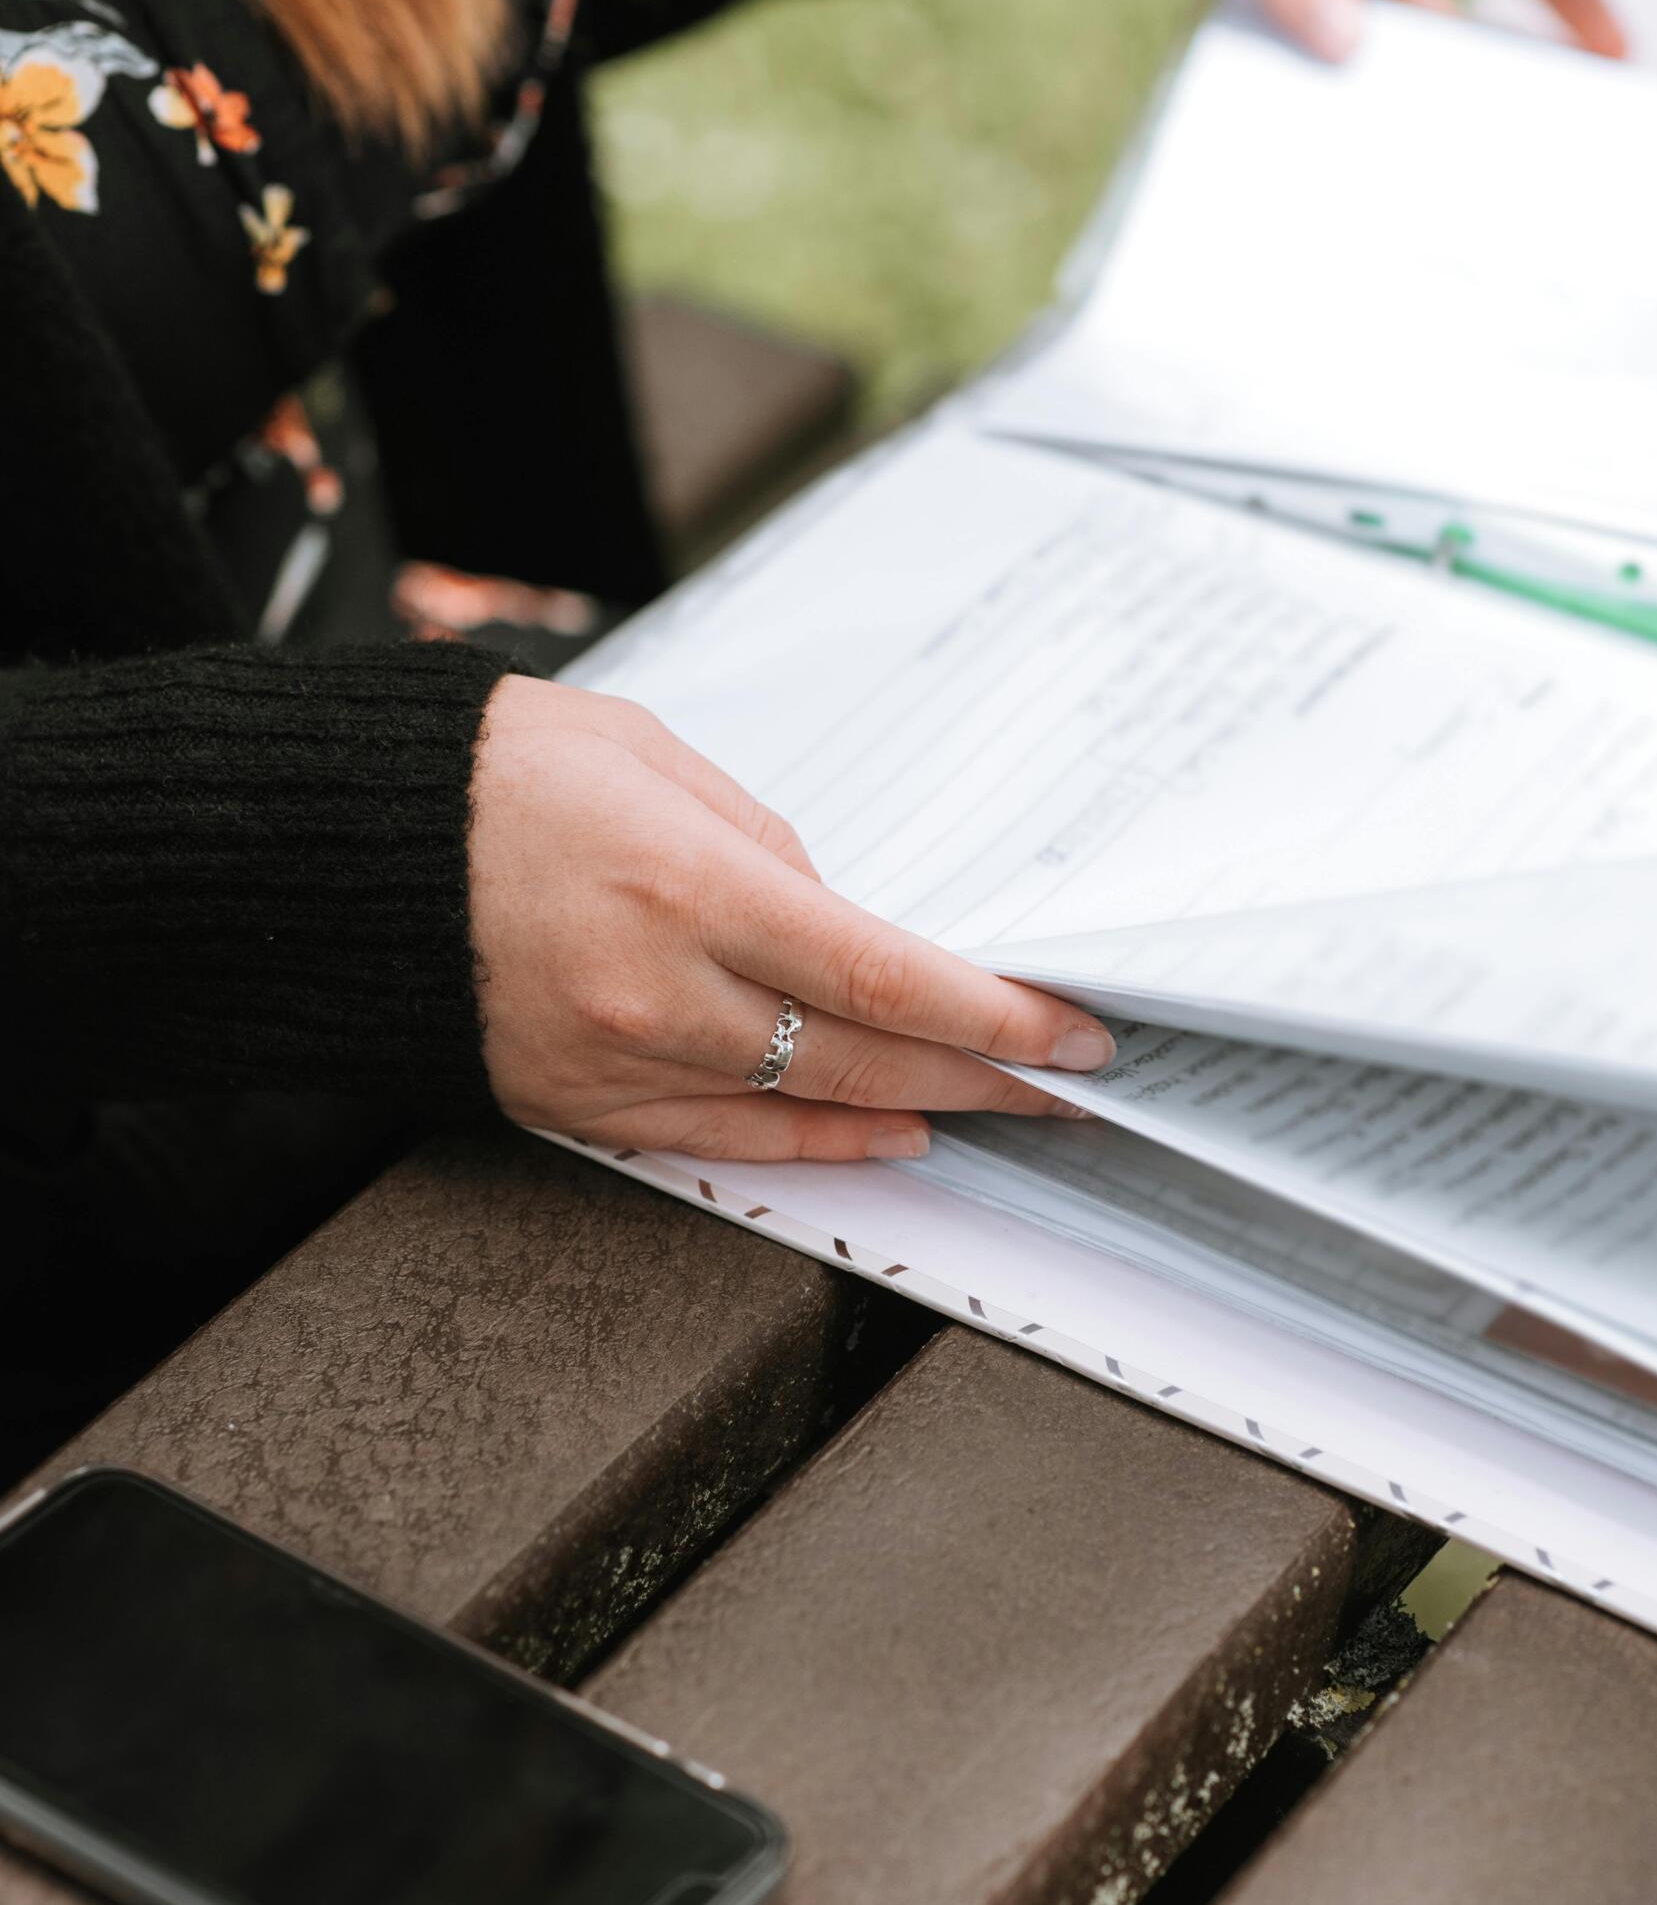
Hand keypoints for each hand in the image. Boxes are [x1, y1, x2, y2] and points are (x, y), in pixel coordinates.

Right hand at [468, 676, 1113, 1158]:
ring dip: (917, 1112)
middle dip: (985, 1076)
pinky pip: (719, 1144)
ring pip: (804, 1111)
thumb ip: (764, 842)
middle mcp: (659, 992)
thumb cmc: (493, 773)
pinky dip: (813, 1142)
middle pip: (865, 1060)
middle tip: (1066, 1084)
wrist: (336, 847)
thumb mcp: (652, 759)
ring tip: (997, 1109)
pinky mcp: (572, 1105)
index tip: (1071, 1031)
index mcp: (689, 885)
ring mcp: (614, 1062)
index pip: (886, 978)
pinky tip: (883, 1134)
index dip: (995, 1017)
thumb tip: (839, 915)